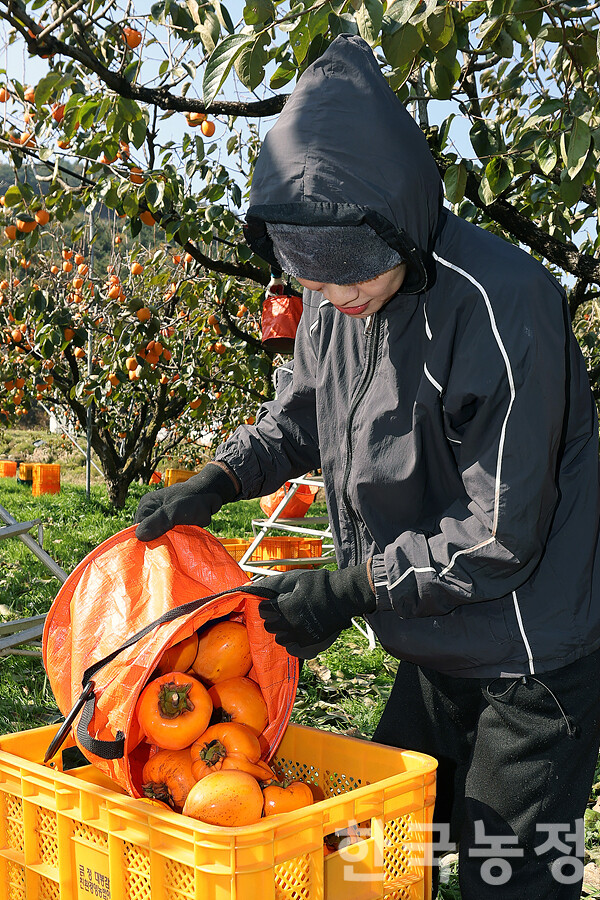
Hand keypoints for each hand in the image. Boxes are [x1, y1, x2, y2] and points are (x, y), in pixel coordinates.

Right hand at [134, 463, 237, 540]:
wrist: (212, 495)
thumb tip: (139, 536)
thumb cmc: (192, 499)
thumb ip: (159, 522)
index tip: (157, 549)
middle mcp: (151, 514)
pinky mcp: (172, 526)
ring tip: (177, 544)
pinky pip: (169, 539)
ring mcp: (162, 520)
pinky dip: (176, 542)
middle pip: (148, 536)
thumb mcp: (175, 510)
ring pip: (159, 539)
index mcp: (146, 507)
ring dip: (169, 543)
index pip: (138, 530)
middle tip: (169, 548)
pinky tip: (182, 543)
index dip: (145, 542)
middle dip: (159, 543)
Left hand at [250, 564, 374, 657]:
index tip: (274, 602)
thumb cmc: (318, 584)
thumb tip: (249, 588)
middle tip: (284, 610)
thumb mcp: (293, 578)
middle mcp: (292, 626)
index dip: (268, 605)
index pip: (263, 611)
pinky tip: (299, 632)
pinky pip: (294, 650)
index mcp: (286, 608)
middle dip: (273, 618)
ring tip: (293, 620)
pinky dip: (293, 643)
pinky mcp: (311, 646)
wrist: (343, 596)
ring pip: (280, 639)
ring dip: (283, 631)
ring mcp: (302, 638)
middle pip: (270, 627)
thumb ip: (270, 584)